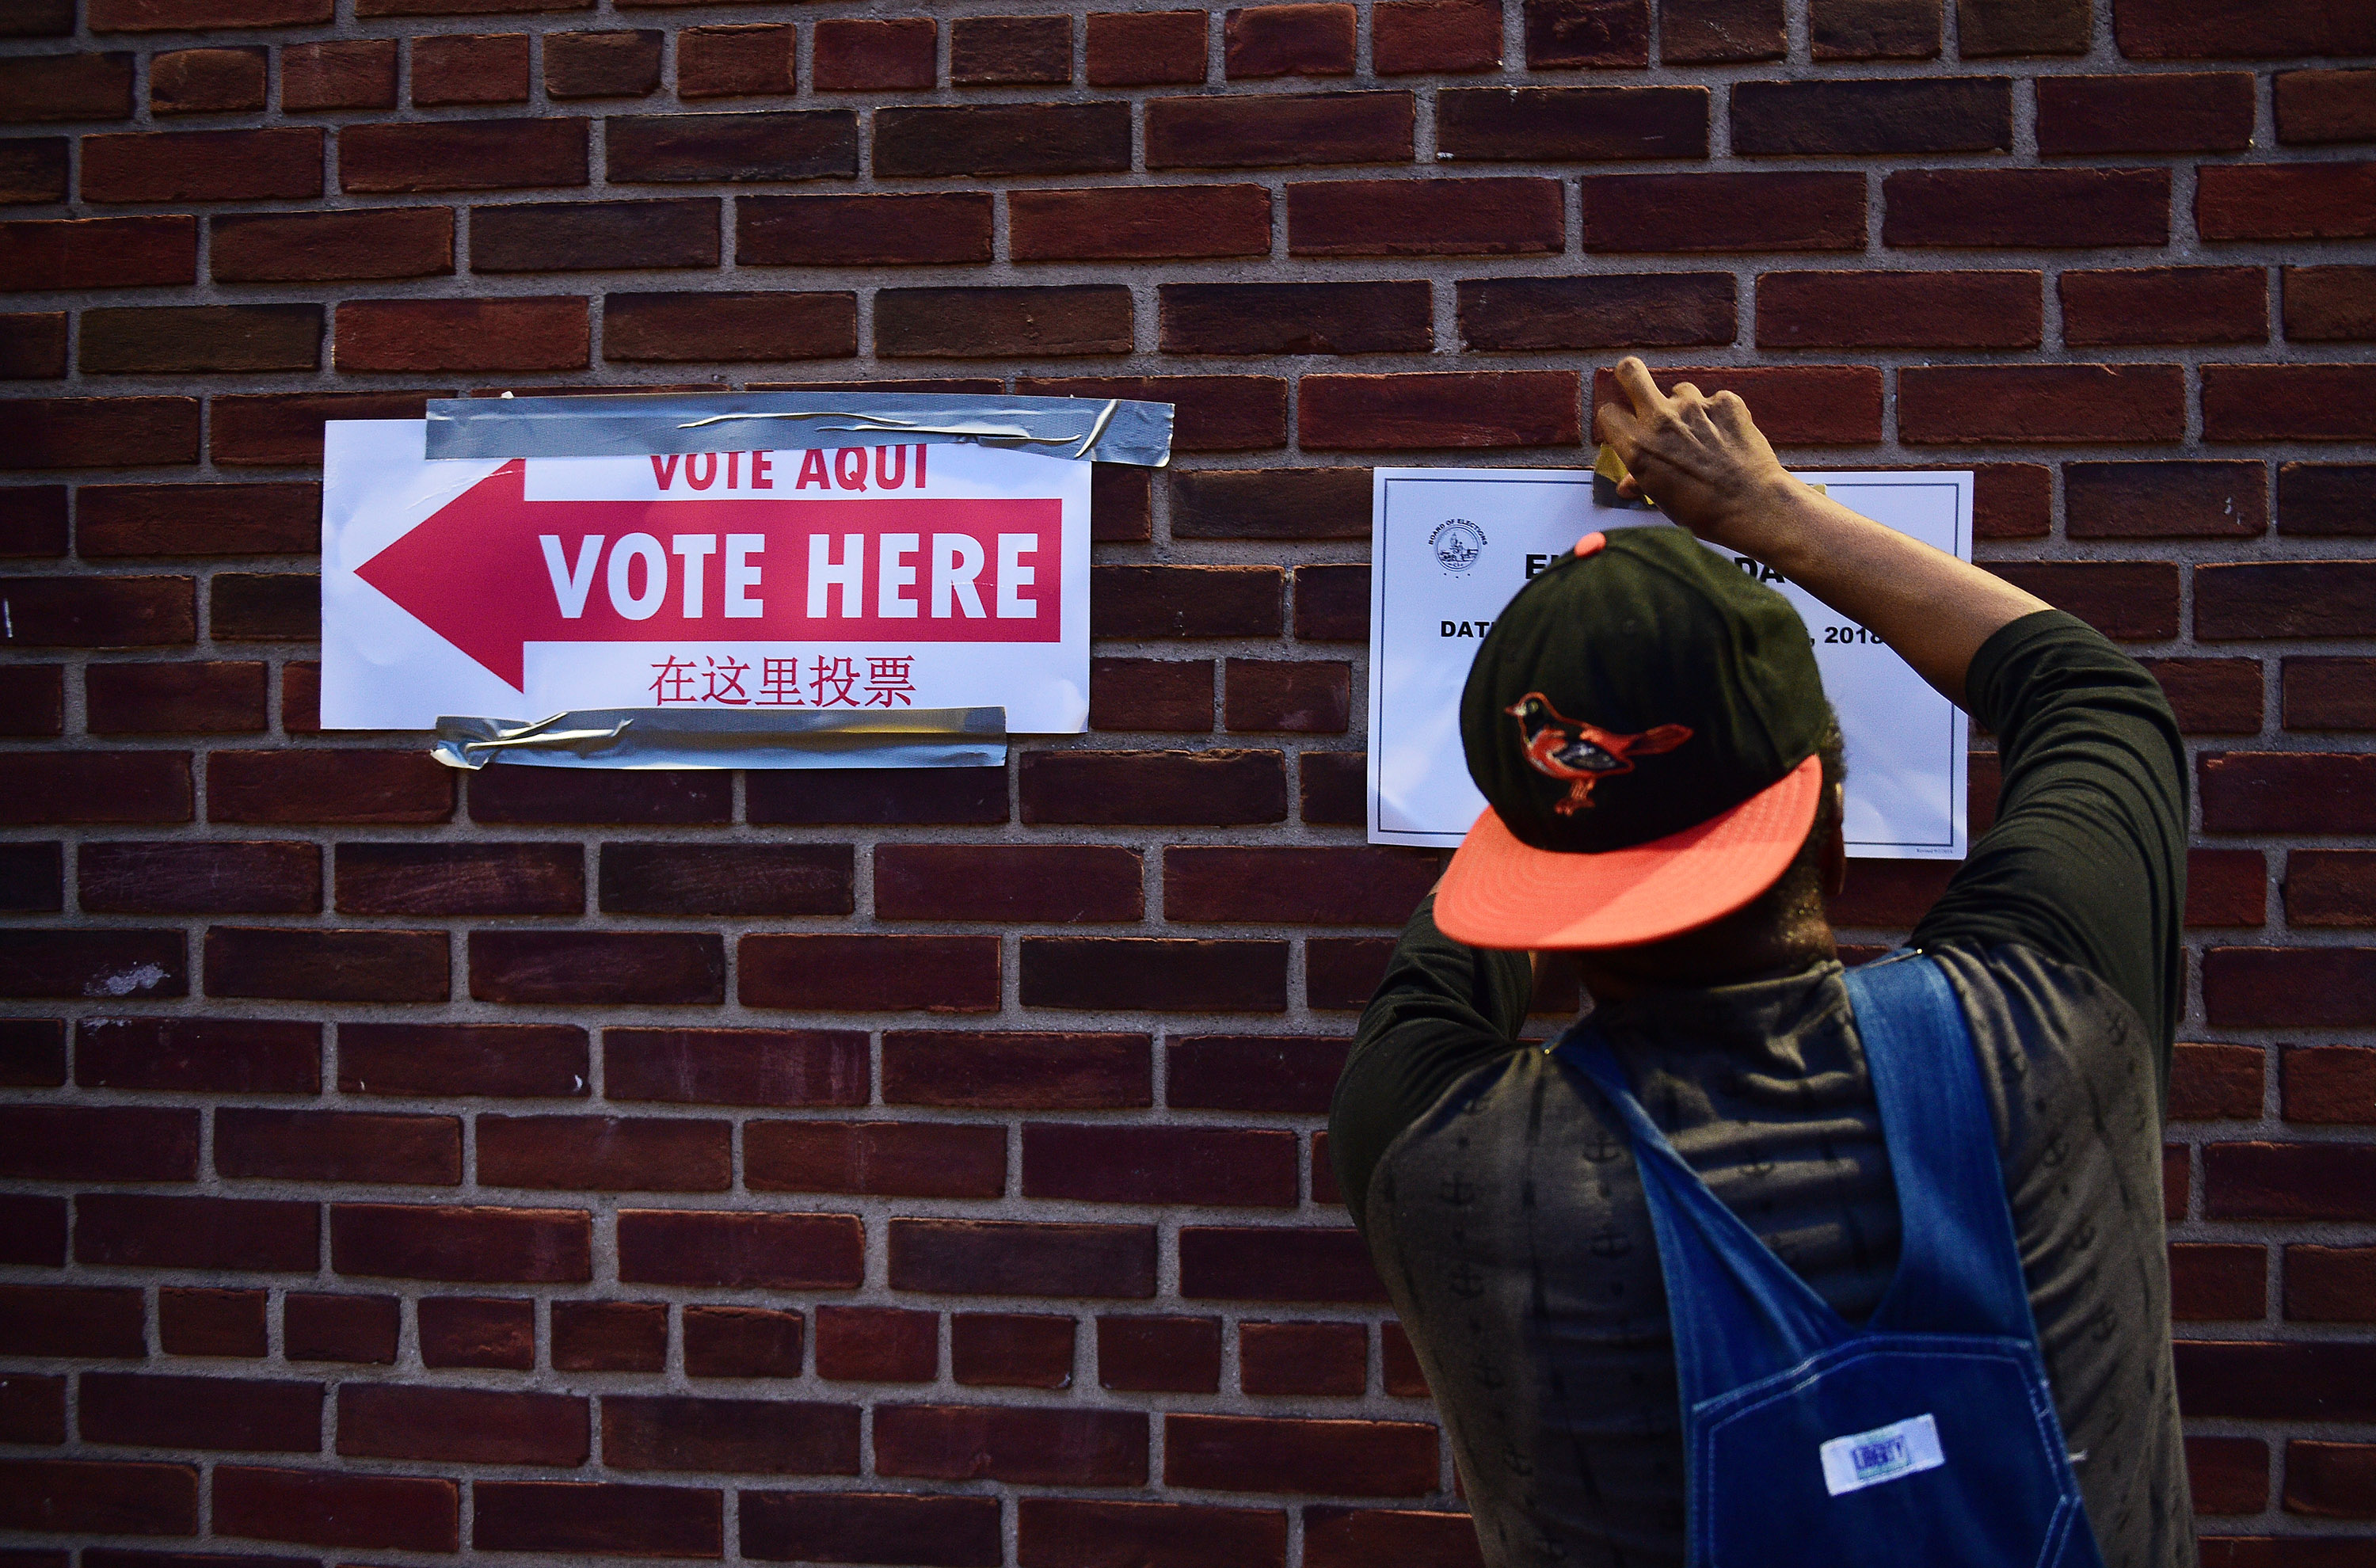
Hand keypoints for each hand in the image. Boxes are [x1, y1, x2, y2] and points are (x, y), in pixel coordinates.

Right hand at [1594, 358, 1795, 554]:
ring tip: (1703, 434)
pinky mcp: (1725, 401)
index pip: (1608, 412)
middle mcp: (1661, 420)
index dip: (1616, 418)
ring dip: (1686, 407)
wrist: (1753, 506)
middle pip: (1630, 371)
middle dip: (1629, 374)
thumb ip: (1642, 481)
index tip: (1626, 425)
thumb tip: (1628, 485)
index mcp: (1638, 447)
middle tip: (1637, 387)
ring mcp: (1694, 406)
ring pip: (1680, 390)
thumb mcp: (1663, 500)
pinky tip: (1727, 437)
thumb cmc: (1704, 511)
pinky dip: (1719, 415)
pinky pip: (1715, 400)